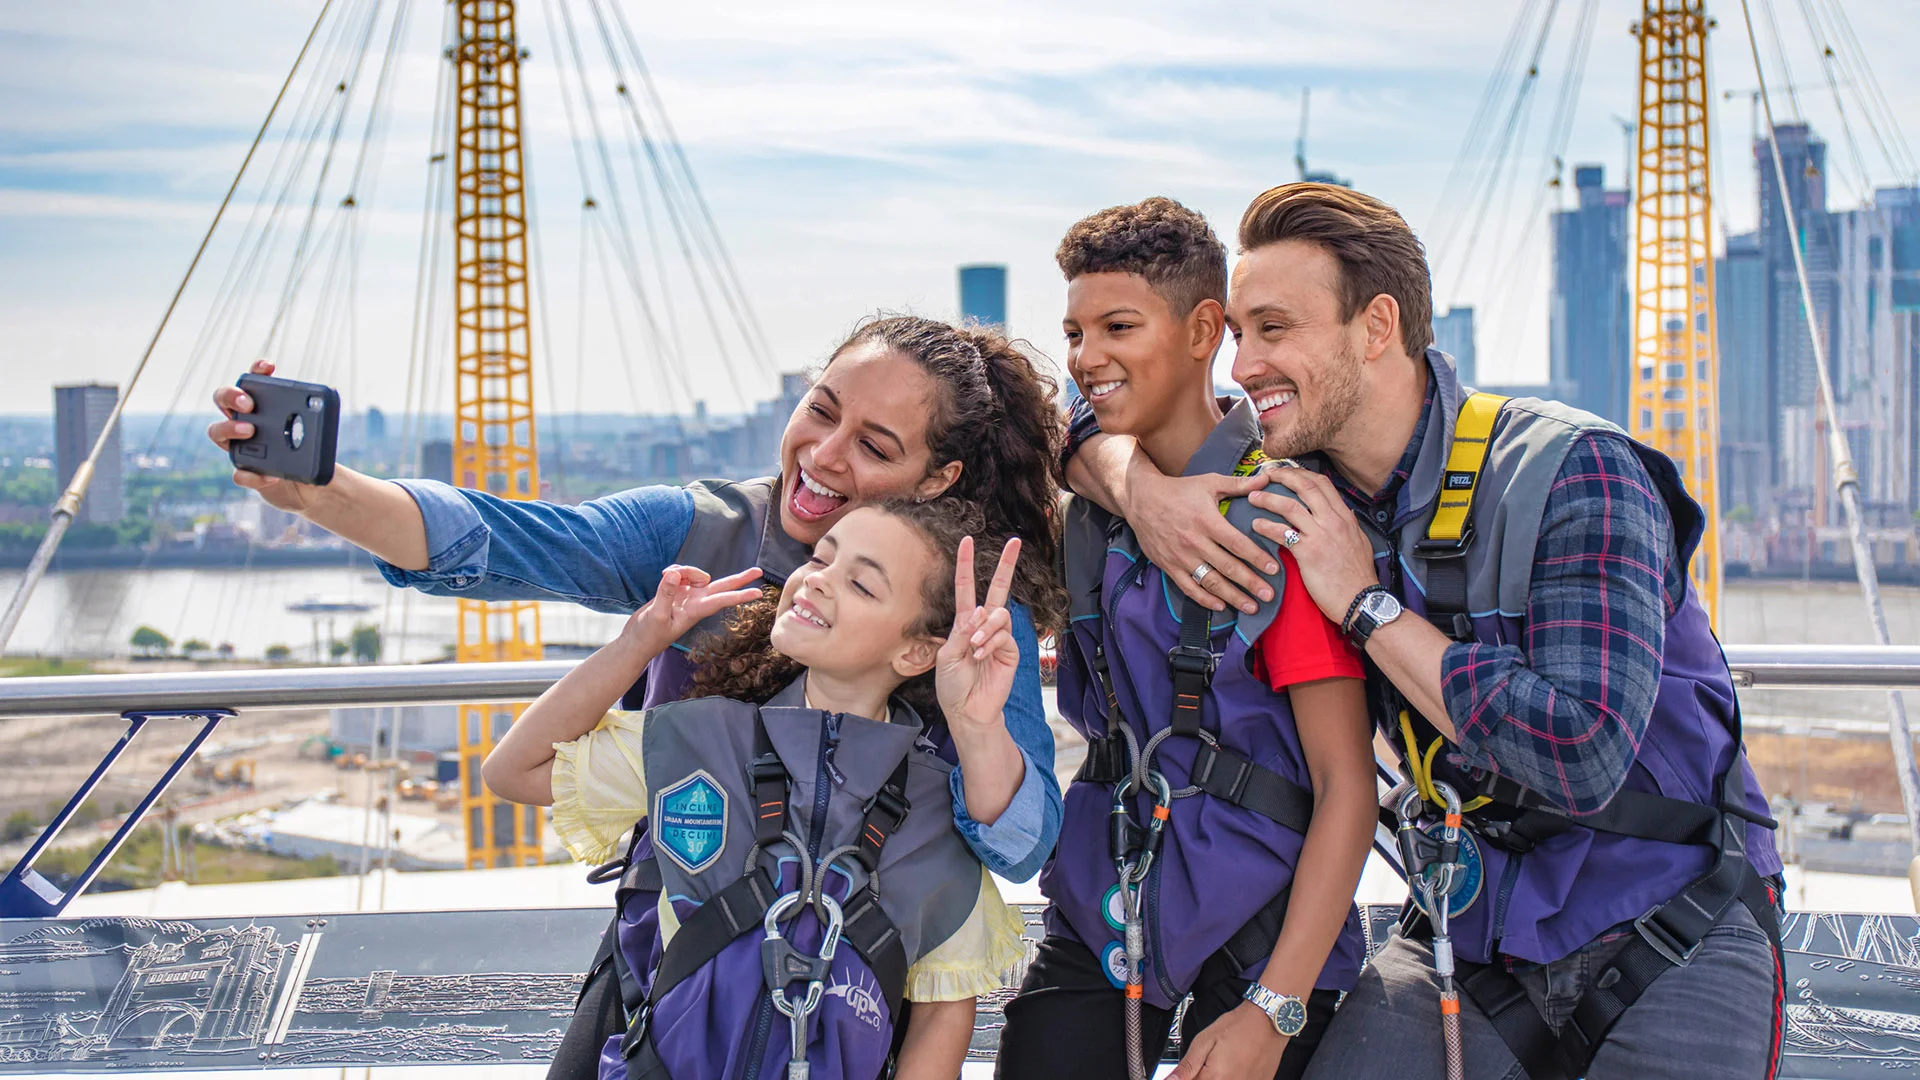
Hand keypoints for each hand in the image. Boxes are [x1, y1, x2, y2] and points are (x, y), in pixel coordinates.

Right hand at [209, 359, 323, 512]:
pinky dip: (253, 475)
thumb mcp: (314, 435)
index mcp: (260, 408)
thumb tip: (320, 409)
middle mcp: (243, 422)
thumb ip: (314, 422)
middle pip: (222, 400)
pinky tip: (271, 476)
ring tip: (250, 431)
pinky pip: (239, 474)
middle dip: (231, 396)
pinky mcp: (245, 473)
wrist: (308, 485)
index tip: (270, 367)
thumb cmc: (307, 452)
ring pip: (217, 432)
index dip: (256, 370)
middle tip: (249, 404)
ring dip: (230, 428)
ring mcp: (240, 447)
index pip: (252, 382)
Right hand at [627, 565, 763, 643]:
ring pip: (696, 573)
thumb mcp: (656, 615)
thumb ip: (666, 593)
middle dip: (739, 578)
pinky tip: (663, 576)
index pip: (722, 600)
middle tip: (759, 570)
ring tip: (665, 576)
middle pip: (722, 586)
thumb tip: (674, 573)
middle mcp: (695, 602)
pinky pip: (681, 573)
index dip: (740, 595)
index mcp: (695, 611)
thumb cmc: (648, 636)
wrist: (636, 641)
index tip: (759, 593)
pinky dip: (674, 571)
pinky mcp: (675, 592)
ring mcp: (686, 596)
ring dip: (685, 569)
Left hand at [935, 536, 1020, 731]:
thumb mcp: (947, 656)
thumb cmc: (953, 685)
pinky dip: (991, 643)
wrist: (967, 710)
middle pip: (997, 589)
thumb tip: (980, 611)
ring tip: (975, 649)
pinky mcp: (1010, 651)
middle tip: (1015, 542)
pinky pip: (1004, 635)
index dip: (965, 564)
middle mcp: (983, 625)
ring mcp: (999, 637)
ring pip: (999, 615)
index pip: (966, 587)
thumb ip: (962, 632)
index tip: (967, 541)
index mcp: (964, 623)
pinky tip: (982, 657)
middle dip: (1006, 565)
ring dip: (985, 629)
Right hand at [1122, 464, 1278, 615]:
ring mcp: (1180, 556)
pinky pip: (1189, 587)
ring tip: (1251, 607)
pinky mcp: (1169, 566)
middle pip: (1227, 567)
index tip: (1274, 570)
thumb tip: (1267, 479)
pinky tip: (1221, 606)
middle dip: (1250, 583)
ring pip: (1211, 581)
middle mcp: (1194, 542)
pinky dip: (1205, 599)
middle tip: (1269, 596)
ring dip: (1232, 596)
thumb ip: (1239, 484)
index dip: (1257, 558)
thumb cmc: (1179, 490)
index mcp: (1207, 521)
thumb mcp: (1209, 482)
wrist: (1141, 499)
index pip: (1237, 544)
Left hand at [1168, 1002, 1288, 1079]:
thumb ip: (1187, 1066)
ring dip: (1218, 1076)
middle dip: (1204, 1076)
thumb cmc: (1238, 1027)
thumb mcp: (1204, 1041)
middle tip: (1211, 1062)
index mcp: (1214, 1078)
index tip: (1194, 1068)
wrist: (1269, 1020)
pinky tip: (1237, 1066)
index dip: (1188, 1077)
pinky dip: (1235, 1076)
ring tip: (1226, 1061)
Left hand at [1246, 469, 1378, 628]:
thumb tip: (1338, 513)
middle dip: (1282, 476)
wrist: (1361, 601)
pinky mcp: (1308, 553)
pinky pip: (1282, 533)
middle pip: (1305, 486)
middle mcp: (1334, 521)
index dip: (1300, 473)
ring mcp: (1321, 535)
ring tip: (1252, 497)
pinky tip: (1255, 526)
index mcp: (1345, 516)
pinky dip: (1266, 526)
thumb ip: (1345, 525)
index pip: (1322, 483)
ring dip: (1267, 499)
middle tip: (1264, 474)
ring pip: (1290, 506)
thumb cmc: (1358, 576)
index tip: (1284, 471)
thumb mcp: (1358, 542)